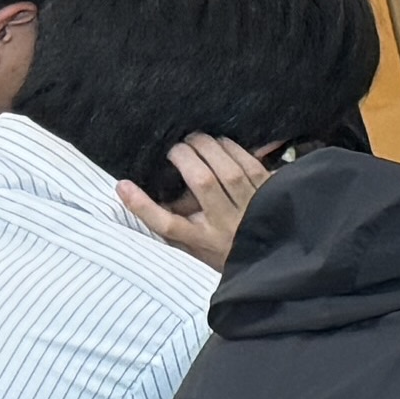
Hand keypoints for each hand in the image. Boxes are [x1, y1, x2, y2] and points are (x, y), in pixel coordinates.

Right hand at [121, 136, 272, 267]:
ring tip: (196, 139)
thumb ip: (174, 222)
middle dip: (185, 156)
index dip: (143, 205)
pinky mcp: (271, 195)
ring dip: (209, 148)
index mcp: (202, 239)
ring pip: (228, 171)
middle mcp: (226, 224)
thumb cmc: (227, 247)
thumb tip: (135, 192)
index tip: (123, 185)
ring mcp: (251, 208)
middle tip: (176, 146)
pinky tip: (223, 142)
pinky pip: (251, 165)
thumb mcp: (196, 246)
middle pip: (202, 183)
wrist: (276, 259)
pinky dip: (234, 149)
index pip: (168, 225)